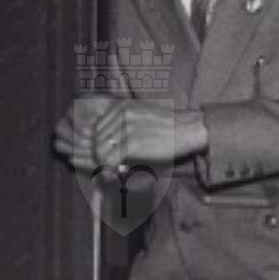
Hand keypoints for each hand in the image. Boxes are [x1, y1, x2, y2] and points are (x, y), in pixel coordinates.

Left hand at [54, 97, 204, 173]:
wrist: (190, 128)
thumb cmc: (167, 128)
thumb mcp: (140, 118)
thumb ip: (120, 127)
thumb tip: (101, 145)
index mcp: (120, 106)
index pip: (94, 129)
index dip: (91, 147)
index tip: (88, 158)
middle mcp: (120, 113)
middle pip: (94, 141)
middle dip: (95, 157)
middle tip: (101, 167)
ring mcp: (126, 126)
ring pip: (99, 151)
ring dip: (103, 165)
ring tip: (113, 171)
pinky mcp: (132, 140)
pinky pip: (110, 159)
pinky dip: (111, 170)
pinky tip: (119, 173)